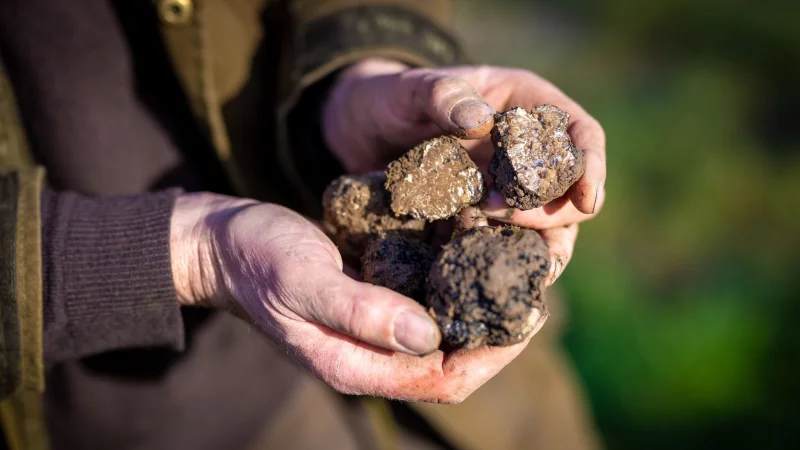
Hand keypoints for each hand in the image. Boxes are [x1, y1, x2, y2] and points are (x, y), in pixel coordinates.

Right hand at [170, 193, 571, 401]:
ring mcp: (377, 324)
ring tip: (520, 260)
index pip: (445, 379)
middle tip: (537, 282)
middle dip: (501, 329)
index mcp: (357, 365)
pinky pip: (429, 294)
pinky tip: (479, 240)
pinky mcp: (377, 293)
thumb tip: (429, 335)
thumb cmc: (257, 261)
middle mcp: (374, 352)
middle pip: (457, 358)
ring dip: (485, 299)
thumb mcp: (303, 283)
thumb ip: (361, 313)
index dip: (493, 354)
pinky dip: (458, 274)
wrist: (224, 241)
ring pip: (448, 326)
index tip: (528, 314)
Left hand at [322, 59, 606, 229]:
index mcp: (527, 106)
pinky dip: (497, 257)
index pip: (581, 134)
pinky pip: (503, 244)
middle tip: (507, 217)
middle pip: (568, 190)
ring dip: (531, 244)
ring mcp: (506, 189)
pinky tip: (476, 267)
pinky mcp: (481, 220)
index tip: (586, 200)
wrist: (360, 132)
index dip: (591, 167)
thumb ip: (442, 95)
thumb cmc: (390, 99)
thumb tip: (481, 120)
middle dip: (550, 211)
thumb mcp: (409, 90)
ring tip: (503, 256)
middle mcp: (526, 152)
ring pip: (544, 227)